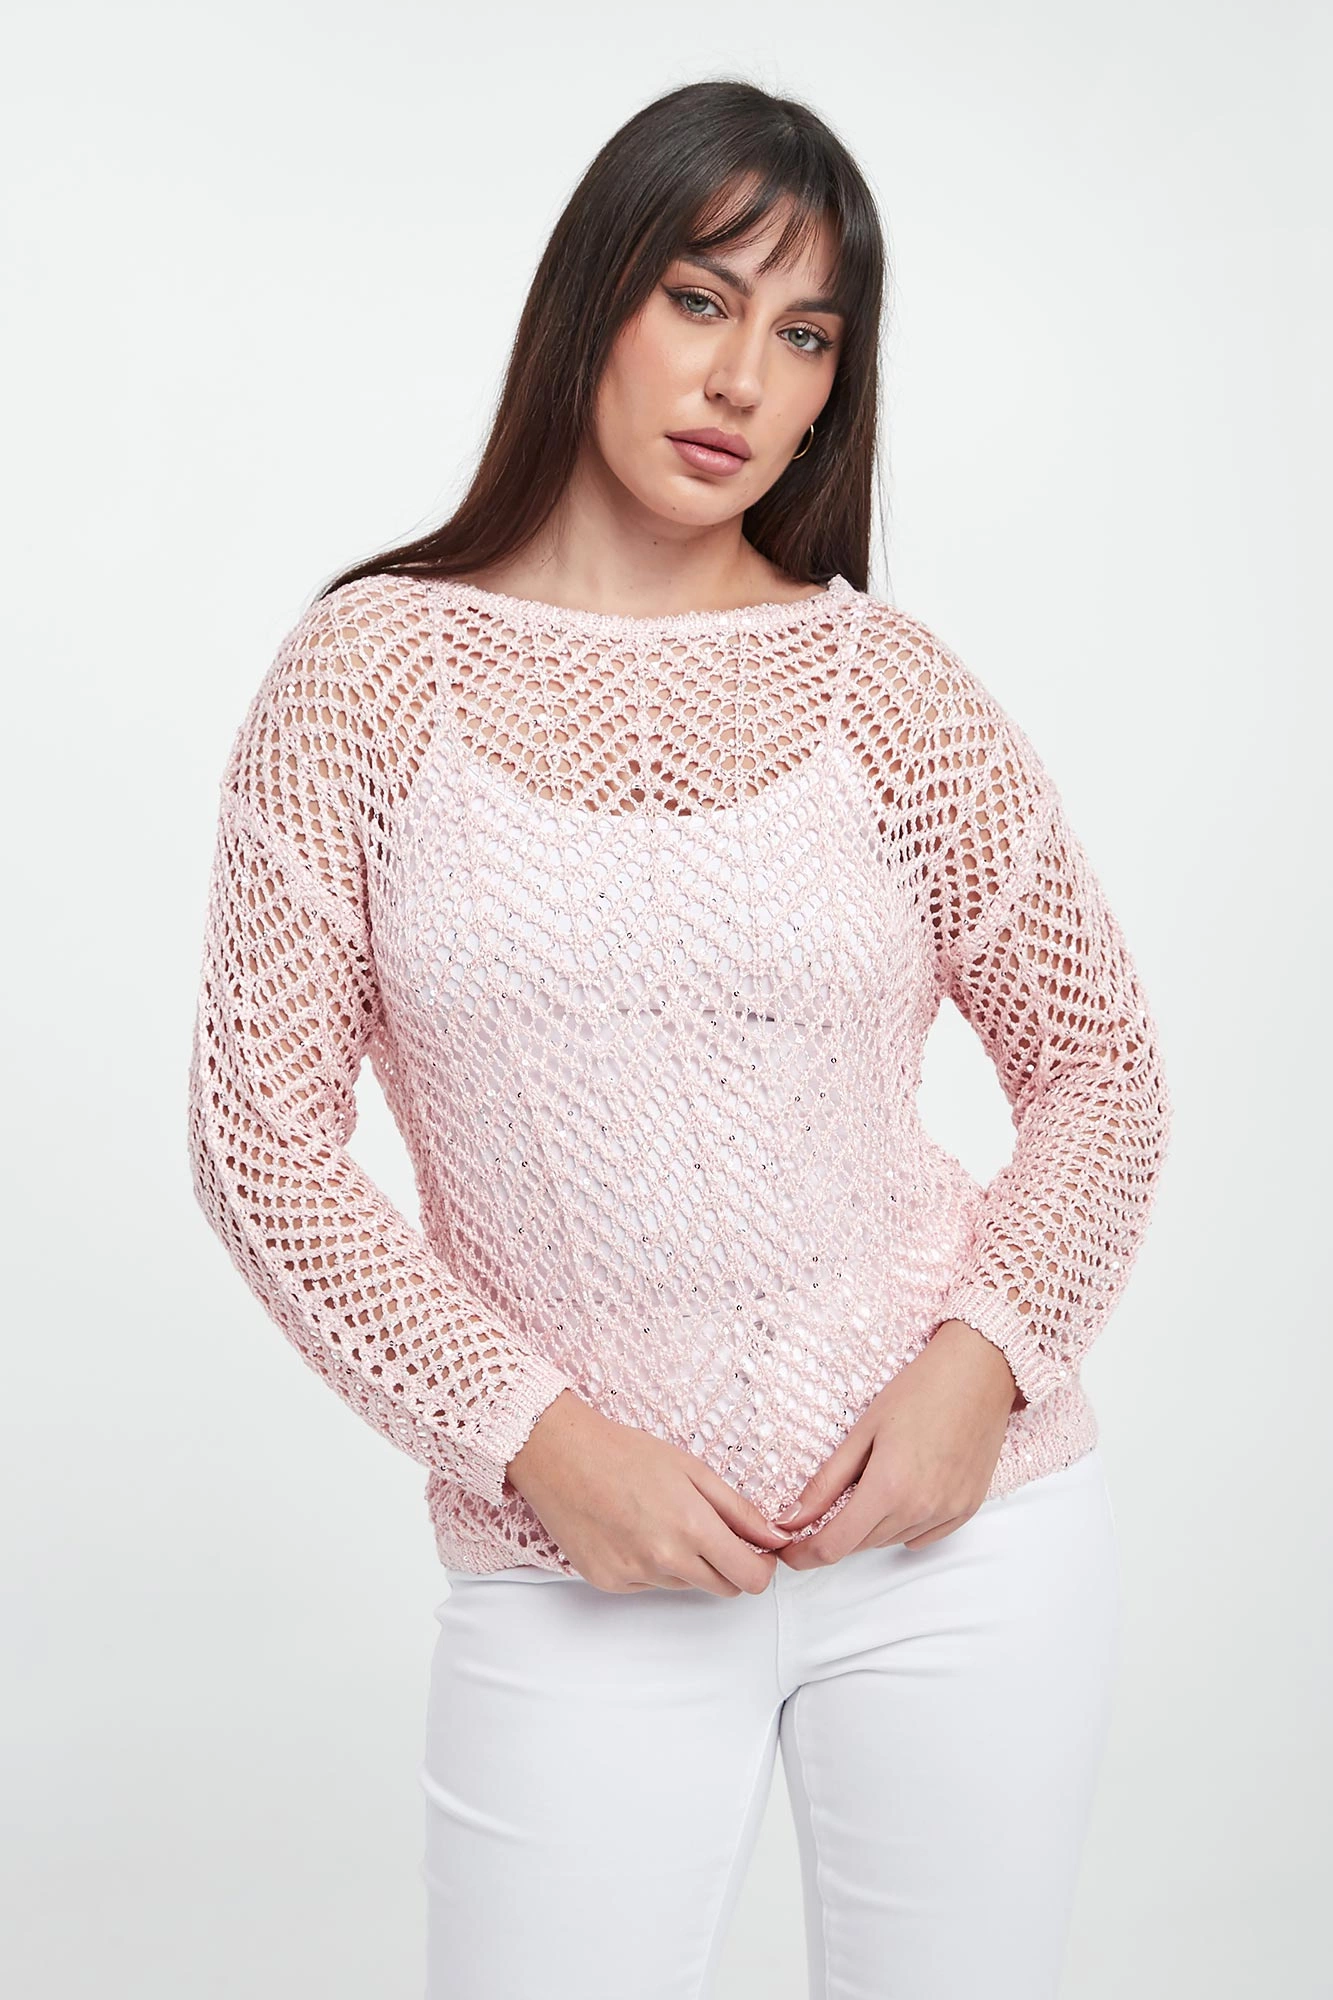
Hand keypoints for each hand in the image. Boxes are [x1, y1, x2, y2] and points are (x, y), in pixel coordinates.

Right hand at [505, 1390, 795, 1596]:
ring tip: (661, 1520)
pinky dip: (652, 1566)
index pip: (749, 1578)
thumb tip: (774, 1538)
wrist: (560, 1455)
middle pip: (723, 1589)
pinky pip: (649, 1585)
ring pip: (685, 1585)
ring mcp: (634, 1575)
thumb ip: (739, 1510)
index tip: (759, 1552)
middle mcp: (665, 1560)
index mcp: (692, 1527)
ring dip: (687, 1563)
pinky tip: (633, 1531)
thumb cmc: (626, 1452)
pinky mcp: (608, 1582)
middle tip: (712, 1531)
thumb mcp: (693, 1470)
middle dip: (729, 1566)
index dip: (762, 1567)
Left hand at [771, 1321, 1019, 1566]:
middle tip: (827, 1504)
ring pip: (891, 1540)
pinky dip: (904, 1526)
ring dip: (871, 1526)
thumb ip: (827, 1482)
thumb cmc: (919, 1391)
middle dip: (837, 1532)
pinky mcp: (967, 1509)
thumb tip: (792, 1517)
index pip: (835, 1546)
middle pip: (861, 1544)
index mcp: (888, 1488)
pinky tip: (902, 1494)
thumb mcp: (863, 1431)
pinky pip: (923, 1537)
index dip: (805, 1555)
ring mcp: (947, 1512)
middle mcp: (919, 1509)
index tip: (790, 1552)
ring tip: (874, 1482)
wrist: (979, 1373)